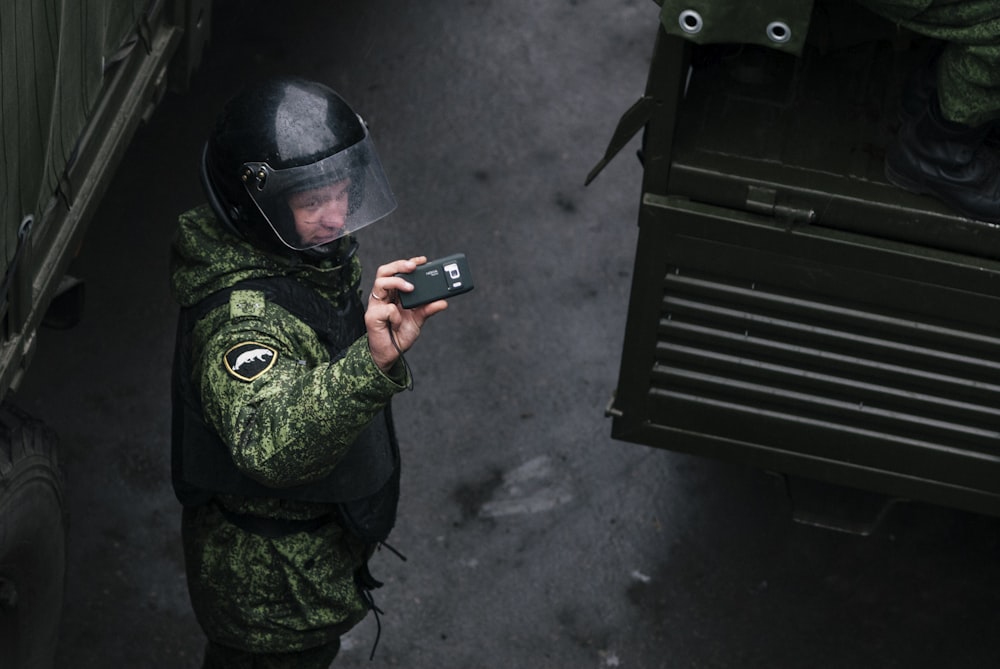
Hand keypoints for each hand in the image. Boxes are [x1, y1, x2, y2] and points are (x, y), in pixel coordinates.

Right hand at [366, 256, 447, 371]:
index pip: (397, 272)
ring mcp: (376, 305)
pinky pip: (387, 309)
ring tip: (410, 289)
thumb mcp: (419, 319)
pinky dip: (396, 316)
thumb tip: (442, 301)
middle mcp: (383, 296)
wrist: (391, 354)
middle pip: (385, 271)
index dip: (407, 263)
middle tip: (413, 267)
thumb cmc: (400, 334)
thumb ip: (428, 309)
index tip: (422, 260)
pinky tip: (397, 323)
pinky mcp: (372, 316)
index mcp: (393, 294)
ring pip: (380, 283)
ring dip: (397, 283)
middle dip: (399, 265)